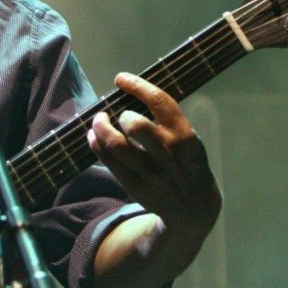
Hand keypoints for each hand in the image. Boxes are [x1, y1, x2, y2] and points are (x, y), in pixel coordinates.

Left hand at [86, 73, 221, 229]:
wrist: (194, 208)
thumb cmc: (188, 165)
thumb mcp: (189, 140)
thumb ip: (166, 123)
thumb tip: (131, 95)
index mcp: (184, 135)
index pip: (160, 102)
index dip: (137, 86)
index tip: (121, 79)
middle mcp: (168, 153)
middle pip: (136, 125)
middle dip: (121, 114)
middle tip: (116, 113)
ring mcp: (150, 171)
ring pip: (116, 144)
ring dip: (101, 128)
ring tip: (98, 121)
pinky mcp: (135, 186)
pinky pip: (109, 162)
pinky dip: (96, 145)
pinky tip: (94, 136)